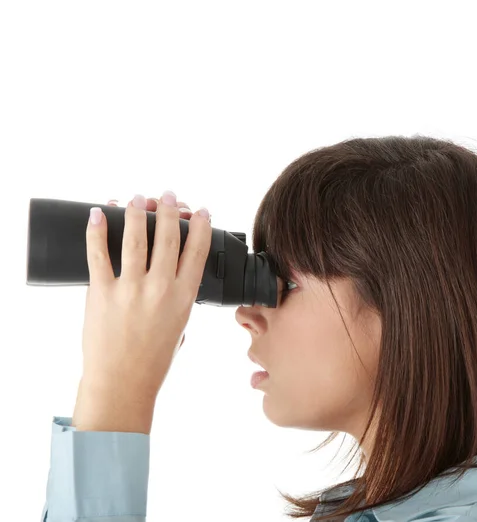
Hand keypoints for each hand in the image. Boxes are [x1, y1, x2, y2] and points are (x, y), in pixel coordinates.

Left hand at [72, 191, 211, 433]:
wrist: (122, 384)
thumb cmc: (152, 362)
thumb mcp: (179, 328)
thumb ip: (178, 300)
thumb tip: (172, 277)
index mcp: (183, 297)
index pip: (197, 251)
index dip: (201, 226)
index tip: (202, 212)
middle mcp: (160, 288)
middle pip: (168, 237)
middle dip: (170, 210)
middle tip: (169, 196)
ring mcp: (130, 289)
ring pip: (136, 238)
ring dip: (138, 212)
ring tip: (139, 198)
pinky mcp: (101, 292)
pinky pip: (98, 254)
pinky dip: (97, 230)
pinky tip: (100, 213)